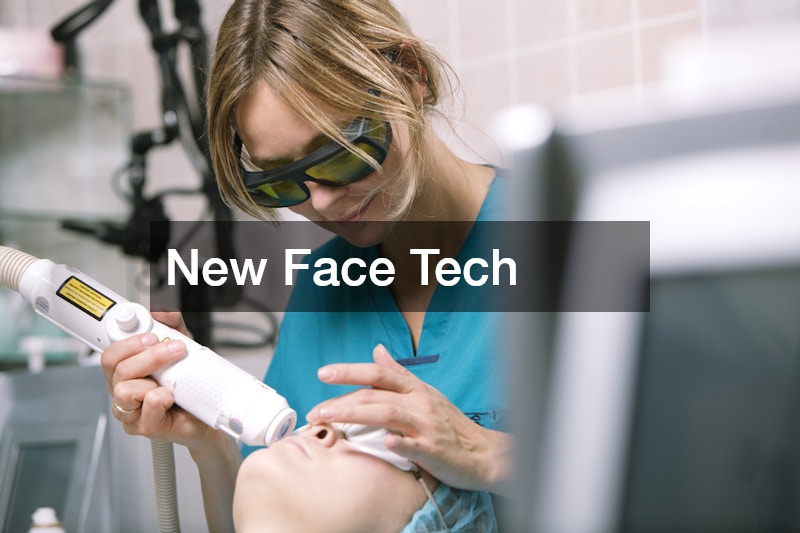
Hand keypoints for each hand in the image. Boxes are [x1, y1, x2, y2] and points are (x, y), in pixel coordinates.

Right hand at [100, 311, 215, 449]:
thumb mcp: (183, 346)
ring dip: (153, 373)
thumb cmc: (189, 384)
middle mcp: (123, 391)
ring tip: (172, 376)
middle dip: (147, 352)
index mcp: (125, 372)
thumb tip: (163, 311)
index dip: (123, 339)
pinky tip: (172, 396)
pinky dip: (161, 396)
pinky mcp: (146, 427)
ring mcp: (132, 411)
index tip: (149, 332)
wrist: (208, 415)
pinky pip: (147, 406)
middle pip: (115, 366)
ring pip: (124, 388)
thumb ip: (172, 325)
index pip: (110, 353)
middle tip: (173, 347)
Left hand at [305, 344, 511, 492]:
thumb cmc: (450, 425)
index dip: (350, 371)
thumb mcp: (425, 394)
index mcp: (415, 390)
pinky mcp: (433, 450)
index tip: (323, 373)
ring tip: (328, 419)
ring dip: (355, 415)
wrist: (484, 453)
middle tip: (315, 410)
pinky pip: (413, 444)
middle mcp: (419, 403)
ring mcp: (426, 426)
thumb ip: (399, 374)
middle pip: (375, 395)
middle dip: (342, 400)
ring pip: (387, 414)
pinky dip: (398, 441)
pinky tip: (384, 441)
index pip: (378, 374)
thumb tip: (377, 350)